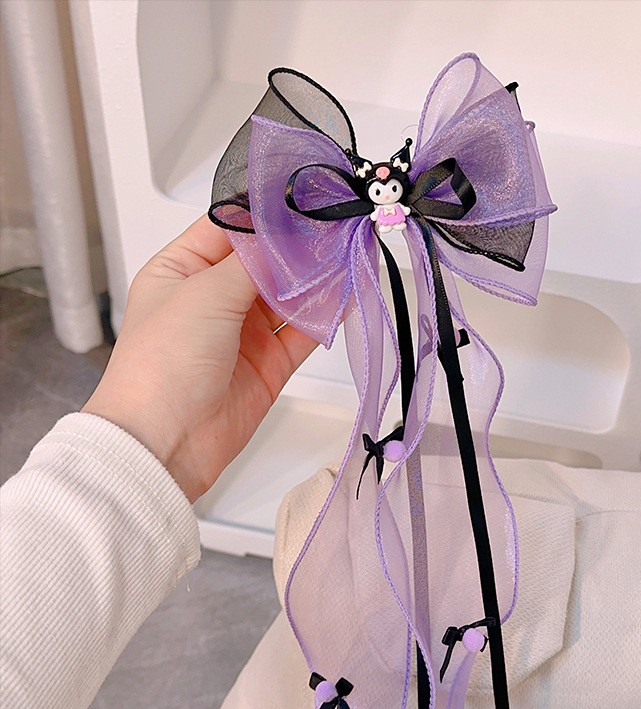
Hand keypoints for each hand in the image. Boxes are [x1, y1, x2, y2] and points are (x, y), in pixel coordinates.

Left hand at [83, 215, 316, 501]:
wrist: (165, 442)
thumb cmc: (161, 365)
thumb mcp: (204, 294)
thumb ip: (251, 262)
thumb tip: (285, 235)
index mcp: (182, 271)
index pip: (229, 229)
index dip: (265, 214)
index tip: (302, 199)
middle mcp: (213, 298)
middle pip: (265, 261)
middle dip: (298, 247)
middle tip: (334, 227)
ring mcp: (242, 332)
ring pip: (288, 295)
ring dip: (315, 280)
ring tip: (346, 256)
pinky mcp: (268, 363)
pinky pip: (302, 332)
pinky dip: (323, 316)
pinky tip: (344, 296)